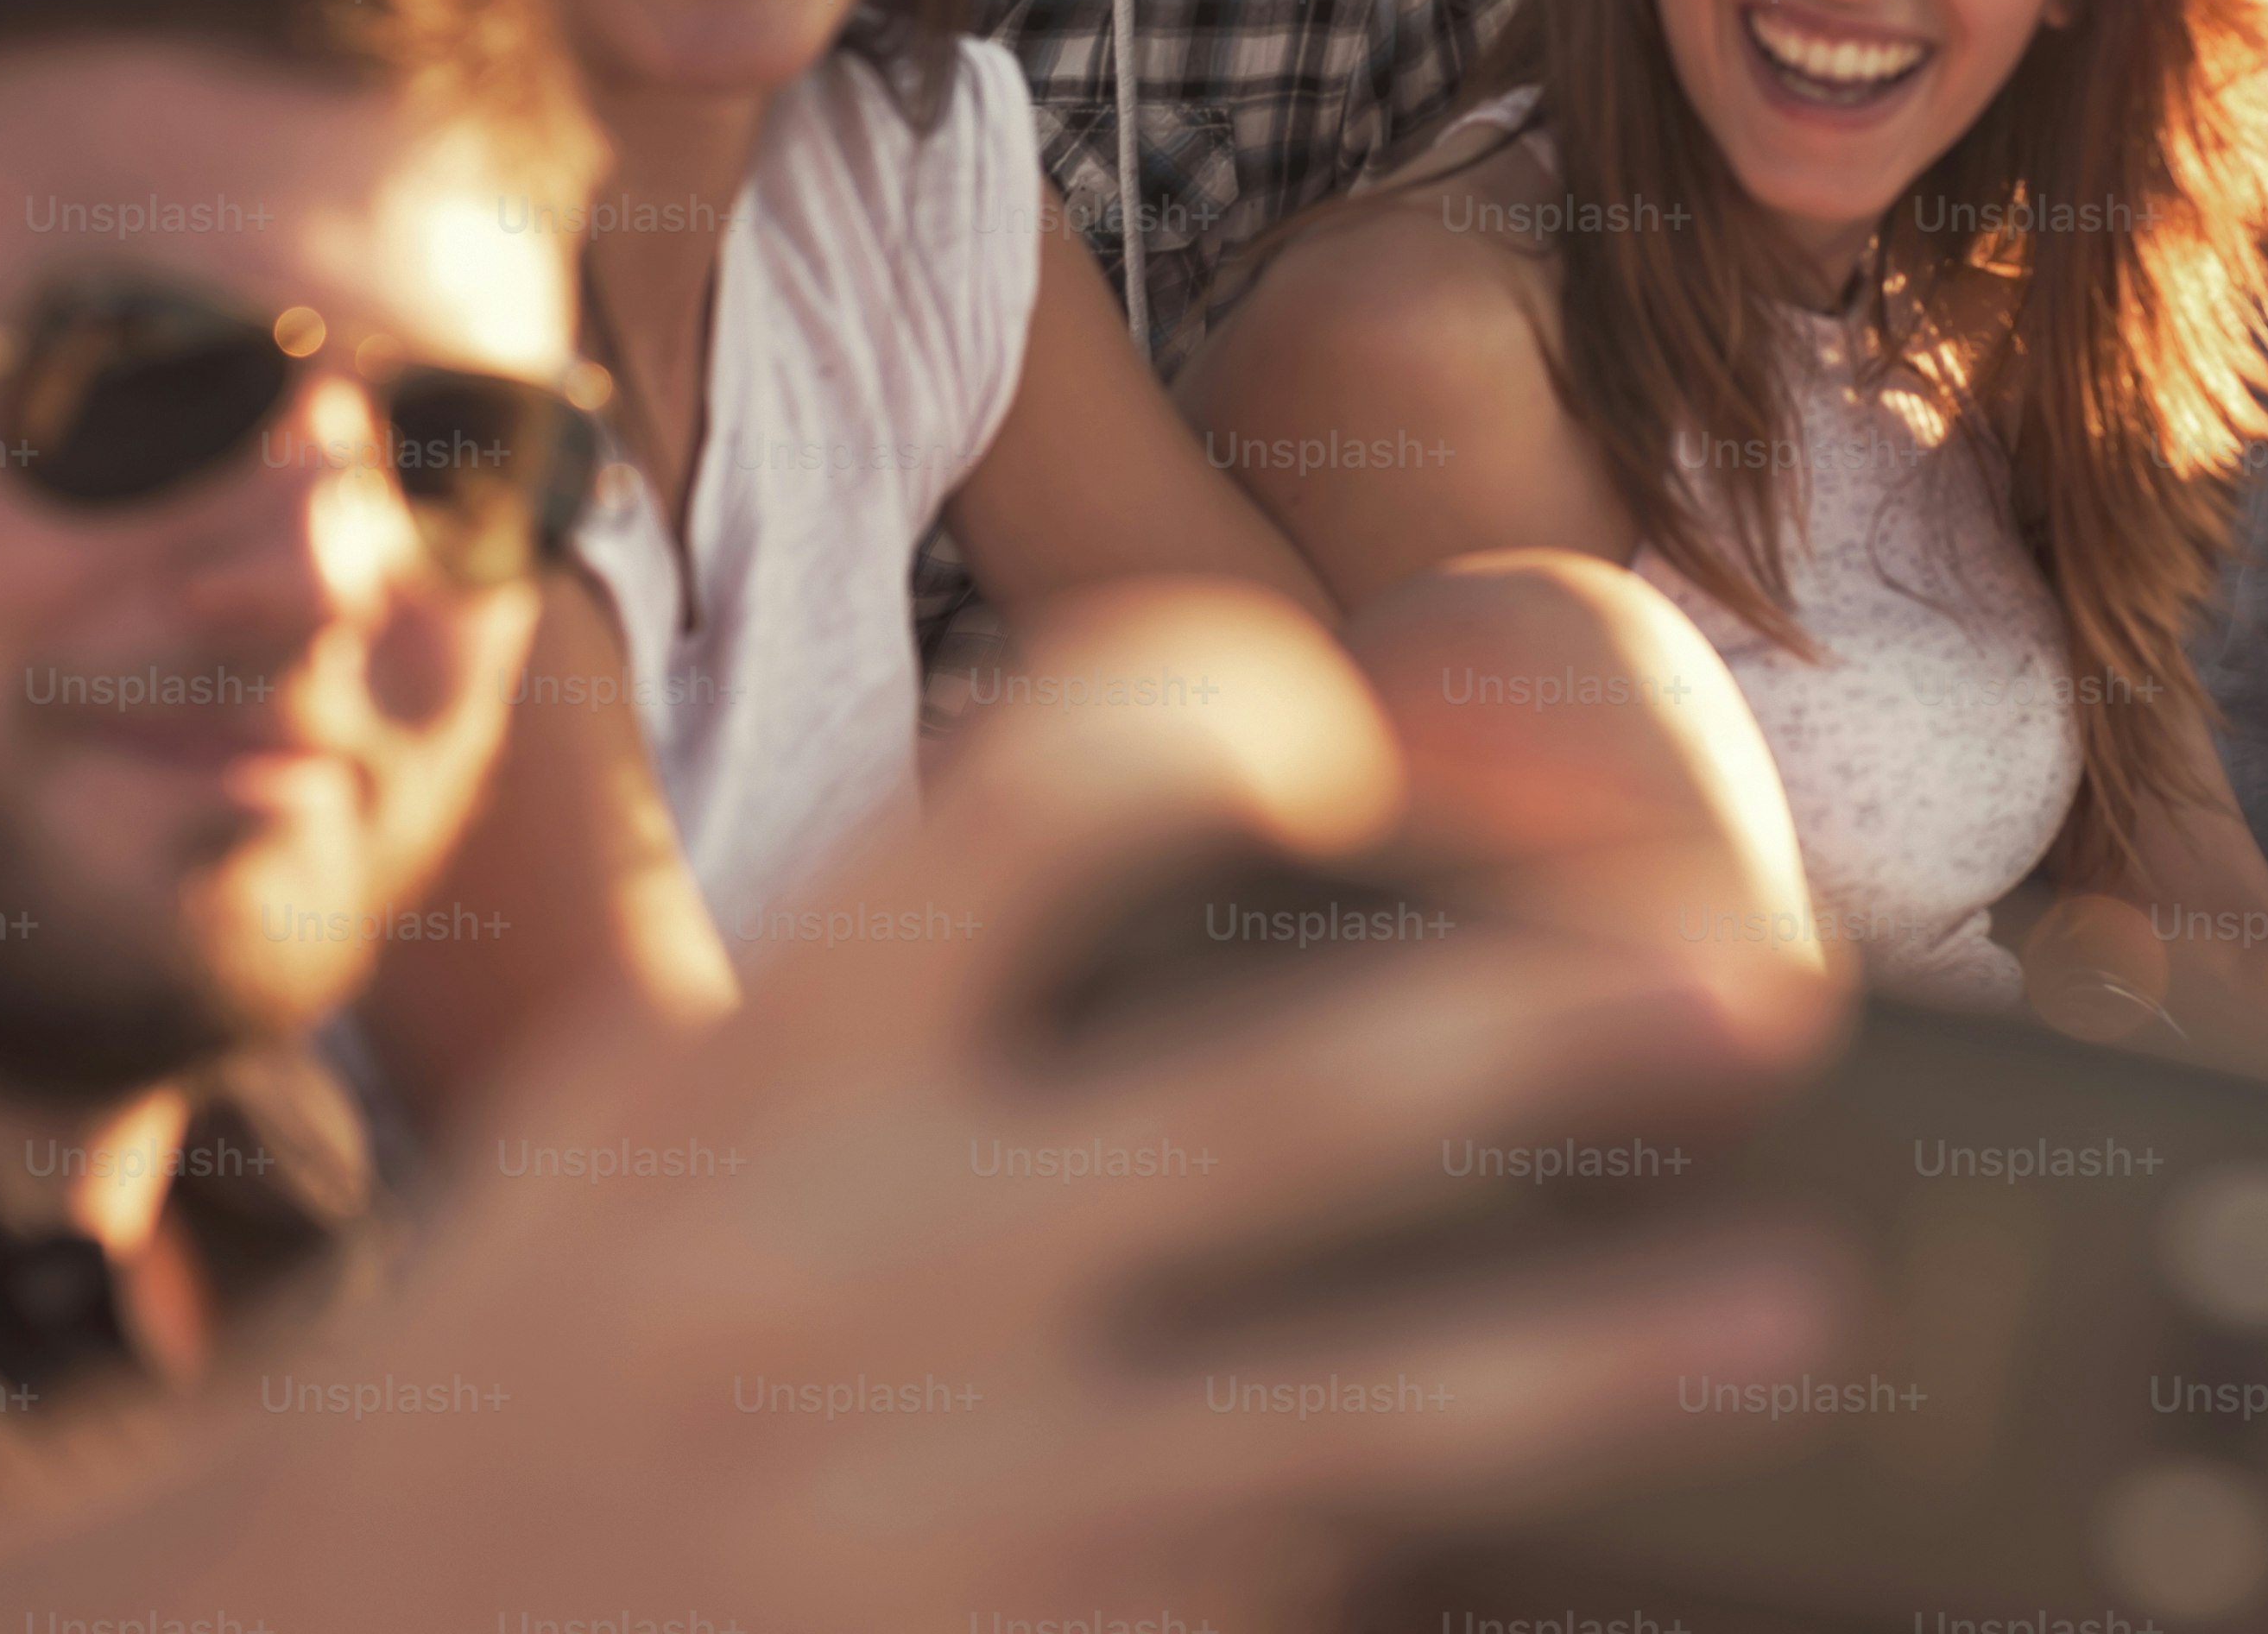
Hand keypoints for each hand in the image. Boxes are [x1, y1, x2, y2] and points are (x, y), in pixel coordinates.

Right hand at [245, 586, 1842, 1631]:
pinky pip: (1247, 1616)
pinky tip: (1550, 1565)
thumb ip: (862, 1022)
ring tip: (1790, 1305)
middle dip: (1536, 1040)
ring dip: (1585, 1367)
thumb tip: (1193, 898)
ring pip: (1334, 1429)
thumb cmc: (477, 1395)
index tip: (1334, 730)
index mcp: (748, 1080)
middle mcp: (852, 1278)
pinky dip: (1370, 1577)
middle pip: (1266, 1118)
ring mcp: (926, 1522)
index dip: (1200, 722)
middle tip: (1757, 987)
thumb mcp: (621, 1143)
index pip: (1024, 803)